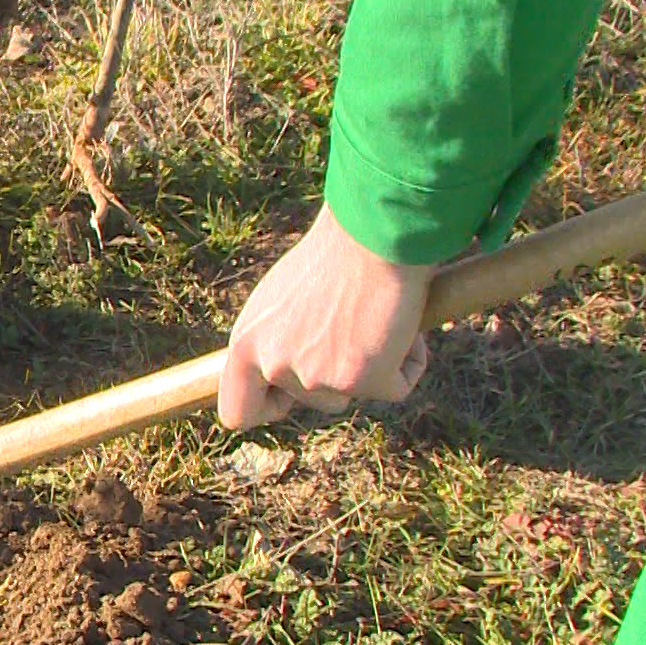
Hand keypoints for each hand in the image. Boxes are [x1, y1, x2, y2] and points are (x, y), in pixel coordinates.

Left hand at [217, 203, 434, 429]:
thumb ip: (277, 339)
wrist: (372, 232)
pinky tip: (404, 323)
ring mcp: (316, 377)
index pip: (237, 412)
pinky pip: (396, 387)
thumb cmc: (332, 254)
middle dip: (335, 376)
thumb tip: (290, 370)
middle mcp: (274, 365)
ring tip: (375, 317)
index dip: (268, 408)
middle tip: (351, 330)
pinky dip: (409, 362)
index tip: (289, 397)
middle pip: (309, 402)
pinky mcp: (361, 380)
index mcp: (246, 344)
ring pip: (350, 395)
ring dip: (369, 367)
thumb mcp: (281, 301)